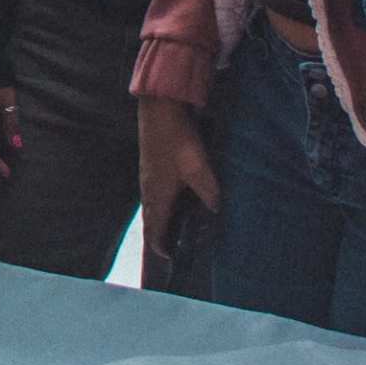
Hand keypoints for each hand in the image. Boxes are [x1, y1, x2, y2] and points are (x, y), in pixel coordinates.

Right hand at [136, 94, 218, 271]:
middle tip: (166, 247)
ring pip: (150, 204)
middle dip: (156, 234)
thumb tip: (217, 209)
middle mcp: (149, 187)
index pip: (154, 228)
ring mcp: (148, 174)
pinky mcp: (151, 162)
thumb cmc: (175, 137)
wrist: (160, 107)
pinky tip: (172, 196)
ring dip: (158, 218)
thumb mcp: (197, 166)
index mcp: (157, 194)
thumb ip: (208, 191)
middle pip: (150, 219)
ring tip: (170, 226)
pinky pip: (153, 191)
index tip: (168, 257)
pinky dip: (160, 202)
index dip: (159, 245)